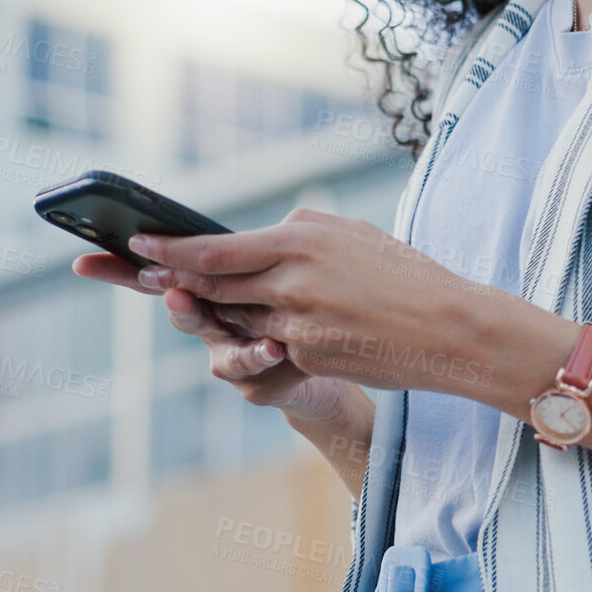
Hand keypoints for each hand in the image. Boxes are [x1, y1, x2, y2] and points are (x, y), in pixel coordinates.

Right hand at [71, 252, 347, 421]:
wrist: (328, 359)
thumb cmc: (294, 305)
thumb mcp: (273, 269)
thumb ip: (246, 255)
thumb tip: (231, 232)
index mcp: (210, 289)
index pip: (161, 273)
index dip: (117, 269)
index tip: (81, 264)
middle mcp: (212, 325)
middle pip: (185, 314)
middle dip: (180, 305)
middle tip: (175, 294)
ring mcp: (231, 358)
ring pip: (223, 354)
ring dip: (237, 345)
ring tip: (247, 332)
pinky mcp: (256, 386)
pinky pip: (258, 377)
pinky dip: (266, 359)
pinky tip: (276, 347)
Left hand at [122, 208, 507, 396]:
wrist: (450, 328)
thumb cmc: (406, 275)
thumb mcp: (352, 234)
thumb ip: (303, 232)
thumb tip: (266, 233)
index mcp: (300, 241)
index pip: (215, 248)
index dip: (171, 249)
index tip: (141, 244)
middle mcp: (291, 282)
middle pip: (214, 284)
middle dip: (175, 280)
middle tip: (144, 274)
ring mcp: (297, 325)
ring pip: (240, 318)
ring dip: (224, 311)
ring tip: (209, 299)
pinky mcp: (308, 359)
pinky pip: (275, 346)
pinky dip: (273, 338)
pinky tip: (290, 332)